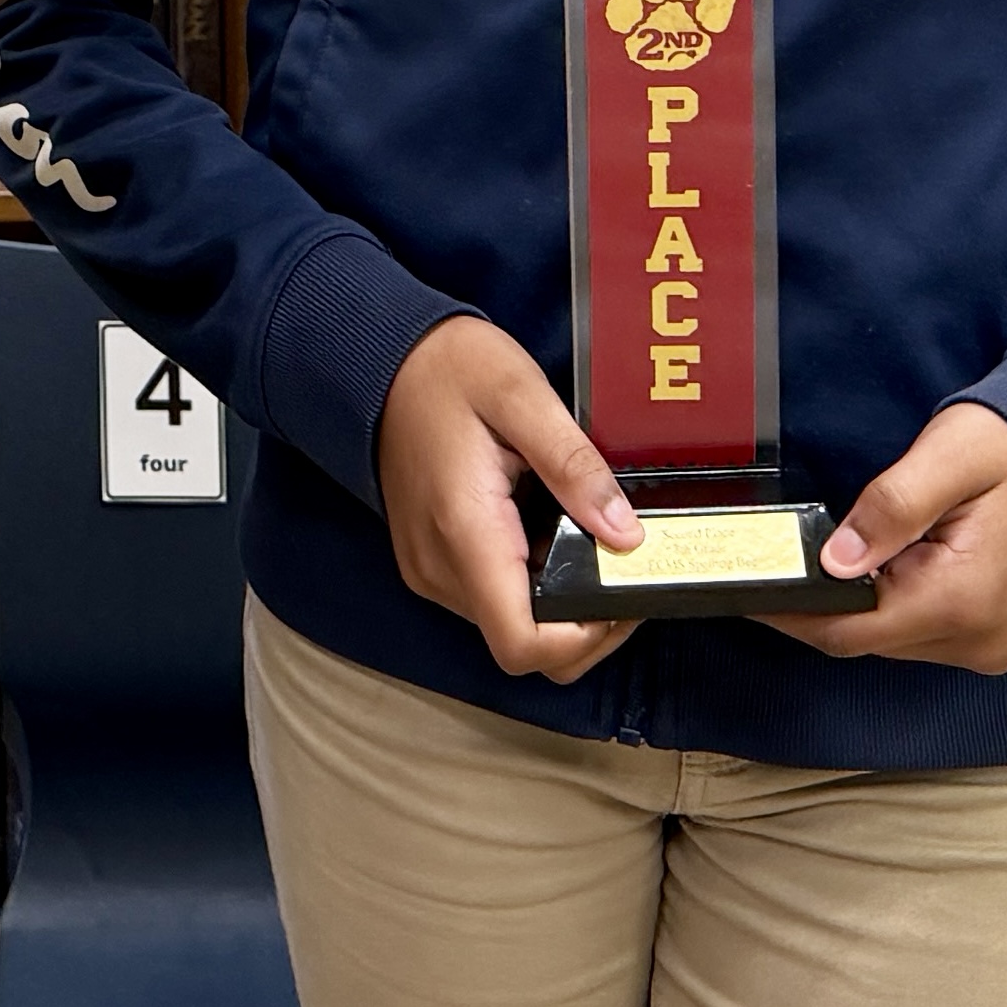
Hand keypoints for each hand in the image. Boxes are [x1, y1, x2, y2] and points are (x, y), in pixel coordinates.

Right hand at [375, 316, 639, 680]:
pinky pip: (490, 601)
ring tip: (591, 543)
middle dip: (585, 625)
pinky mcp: (429, 561)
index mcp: (464, 532)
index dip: (583, 640)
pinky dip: (532, 588)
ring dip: (560, 607)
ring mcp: (429, 569)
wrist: (380, 361)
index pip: (522, 644)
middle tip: (623, 565)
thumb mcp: (522, 396)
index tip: (621, 595)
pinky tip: (551, 537)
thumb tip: (626, 535)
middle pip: (523, 646)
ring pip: (509, 628)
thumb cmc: (447, 370)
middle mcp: (438, 568)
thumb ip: (575, 466)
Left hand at [789, 401, 1006, 670]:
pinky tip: (886, 564)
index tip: (749, 590)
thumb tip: (834, 561)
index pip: (851, 630)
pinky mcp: (989, 639)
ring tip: (846, 549)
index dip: (792, 613)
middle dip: (820, 602)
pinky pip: (917, 633)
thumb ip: (889, 509)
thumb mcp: (948, 458)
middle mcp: (979, 639)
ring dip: (858, 602)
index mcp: (964, 601)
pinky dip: (890, 604)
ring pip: (887, 639)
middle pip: (864, 639)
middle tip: (780, 557)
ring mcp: (988, 645)